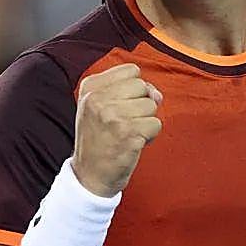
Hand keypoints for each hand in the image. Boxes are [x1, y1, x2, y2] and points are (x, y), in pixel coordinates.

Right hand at [73, 63, 162, 197]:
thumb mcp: (100, 107)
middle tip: (125, 123)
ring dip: (146, 122)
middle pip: (143, 86)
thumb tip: (156, 94)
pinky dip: (150, 136)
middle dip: (141, 105)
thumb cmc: (99, 139)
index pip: (131, 70)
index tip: (122, 105)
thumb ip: (128, 91)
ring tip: (128, 134)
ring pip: (151, 106)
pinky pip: (156, 124)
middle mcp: (98, 99)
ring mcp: (113, 116)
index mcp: (90, 87)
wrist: (89, 175)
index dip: (135, 89)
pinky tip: (133, 143)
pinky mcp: (128, 133)